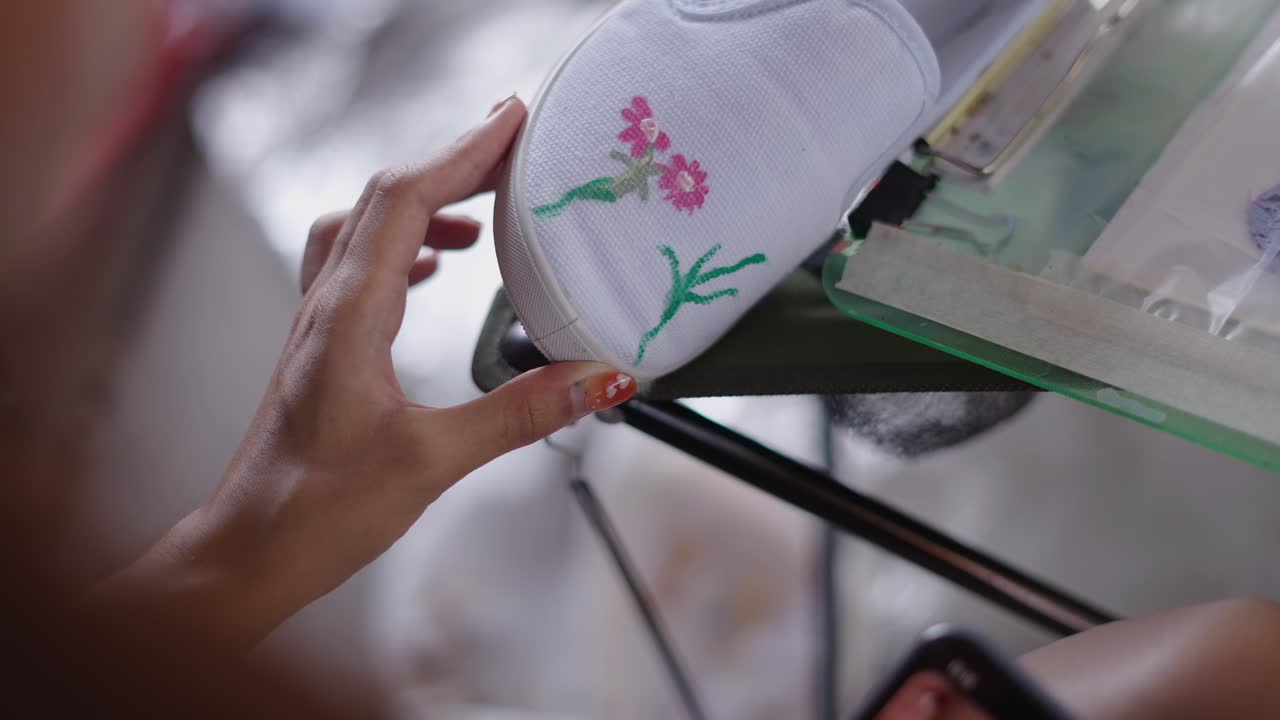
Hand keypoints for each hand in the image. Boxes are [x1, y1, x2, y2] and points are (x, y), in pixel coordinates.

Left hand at [98, 98, 635, 652]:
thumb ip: (521, 414)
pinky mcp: (322, 348)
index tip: (512, 121)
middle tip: (510, 144)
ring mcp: (318, 324)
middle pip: (384, 198)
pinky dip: (402, 248)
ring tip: (481, 210)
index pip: (406, 200)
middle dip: (451, 162)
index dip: (462, 152)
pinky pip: (358, 268)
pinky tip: (433, 271)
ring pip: (366, 228)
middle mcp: (327, 305)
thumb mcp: (433, 461)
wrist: (250, 549)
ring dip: (424, 203)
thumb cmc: (320, 509)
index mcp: (349, 314)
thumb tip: (599, 377)